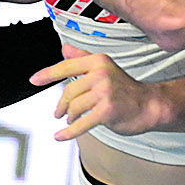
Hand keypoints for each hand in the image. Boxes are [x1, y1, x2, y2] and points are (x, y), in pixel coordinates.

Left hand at [33, 52, 160, 139]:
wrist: (149, 106)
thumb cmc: (126, 90)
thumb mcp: (105, 68)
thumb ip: (83, 59)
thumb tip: (64, 48)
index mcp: (98, 61)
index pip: (66, 66)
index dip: (48, 74)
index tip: (34, 80)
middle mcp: (101, 74)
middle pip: (69, 91)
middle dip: (62, 104)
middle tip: (59, 113)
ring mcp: (104, 92)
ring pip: (74, 107)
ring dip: (69, 117)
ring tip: (70, 120)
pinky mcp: (106, 111)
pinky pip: (81, 123)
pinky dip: (69, 132)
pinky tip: (61, 136)